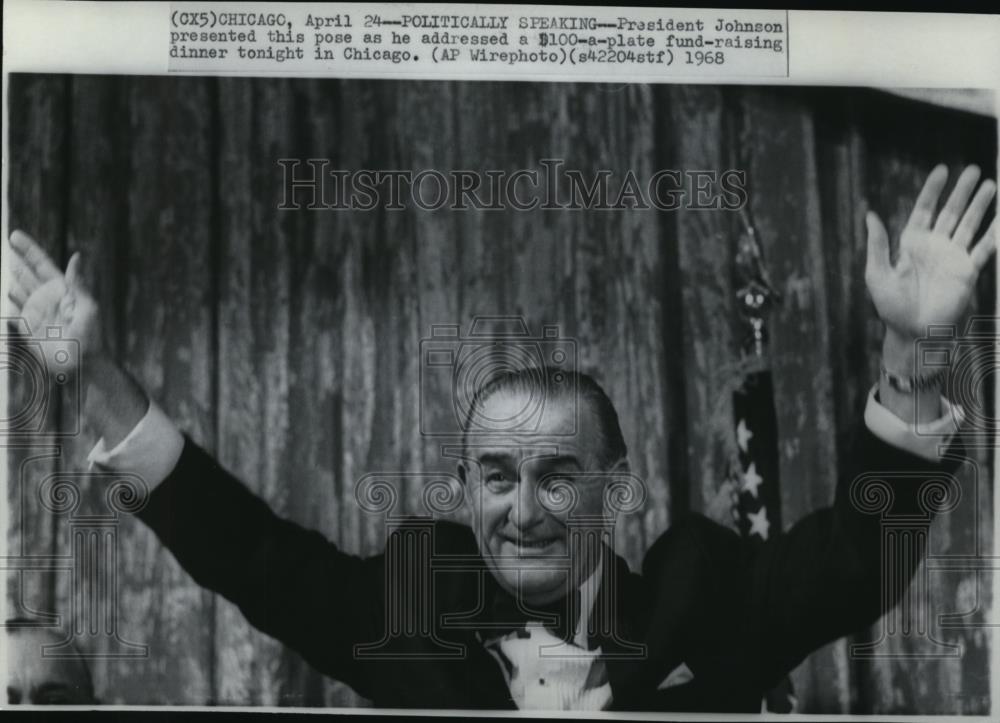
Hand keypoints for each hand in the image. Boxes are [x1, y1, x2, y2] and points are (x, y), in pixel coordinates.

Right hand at [6, 230, 104, 375]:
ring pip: (17, 290)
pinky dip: (5, 302)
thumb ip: (77, 284)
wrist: (80, 366)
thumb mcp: (87, 309)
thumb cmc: (90, 338)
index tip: (15, 236)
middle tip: (4, 243)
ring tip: (1, 263)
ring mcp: (36, 313)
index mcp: (62, 292)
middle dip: (15, 259)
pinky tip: (3, 293)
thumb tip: (76, 256)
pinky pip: (11, 311)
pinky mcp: (28, 329)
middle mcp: (47, 300)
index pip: (42, 266)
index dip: (29, 250)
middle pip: (26, 274)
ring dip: (8, 277)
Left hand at [865, 164, 995, 350]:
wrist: (913, 332)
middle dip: (962, 191)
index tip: (942, 169)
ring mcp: (952, 257)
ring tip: (991, 185)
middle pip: (951, 212)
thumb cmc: (891, 306)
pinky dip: (993, 234)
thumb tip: (870, 214)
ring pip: (969, 224)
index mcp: (911, 243)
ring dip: (980, 206)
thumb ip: (877, 244)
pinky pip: (984, 248)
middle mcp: (934, 246)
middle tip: (974, 170)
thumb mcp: (877, 273)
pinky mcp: (967, 271)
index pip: (924, 209)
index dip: (933, 189)